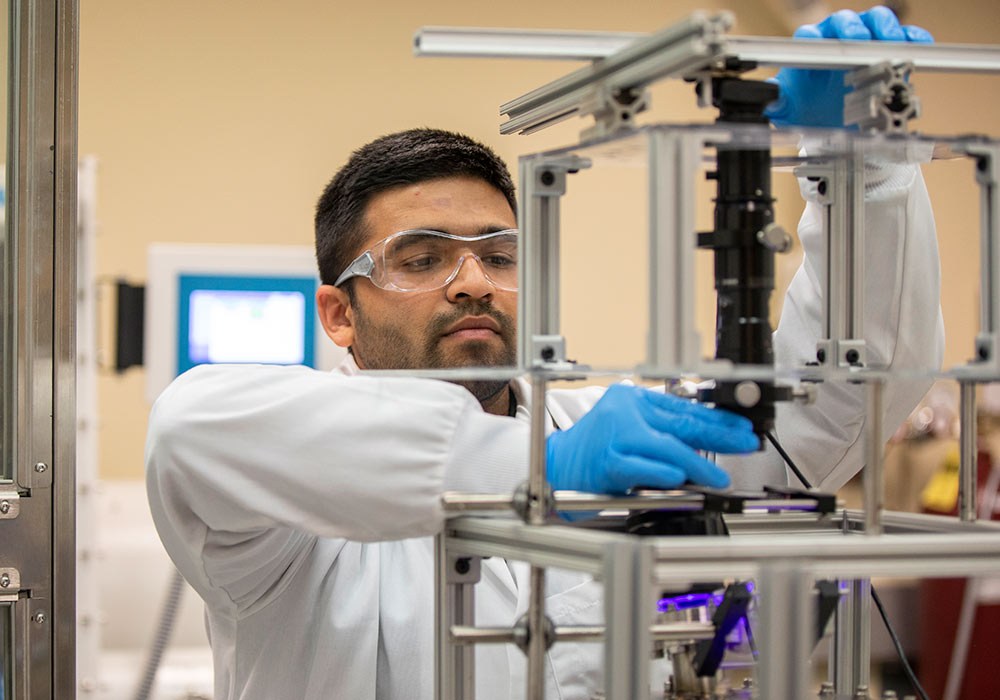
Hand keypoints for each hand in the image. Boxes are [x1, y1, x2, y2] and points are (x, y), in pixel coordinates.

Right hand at [545, 384, 758, 493]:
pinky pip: (645, 468)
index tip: (741, 427)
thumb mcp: (629, 428)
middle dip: (720, 435)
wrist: (557, 467)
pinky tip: (684, 477)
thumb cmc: (595, 450)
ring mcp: (615, 435)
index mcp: (632, 397)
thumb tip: (707, 441)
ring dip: (699, 464)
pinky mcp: (608, 462)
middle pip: (682, 423)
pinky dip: (666, 473)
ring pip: (668, 447)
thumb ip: (661, 430)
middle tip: (745, 443)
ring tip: (719, 477)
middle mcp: (624, 410)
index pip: (683, 407)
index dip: (717, 419)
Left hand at [764, 6, 933, 127]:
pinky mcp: (891, 49)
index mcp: (810, 47)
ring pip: (876, 20)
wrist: (832, 122)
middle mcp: (838, 38)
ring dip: (885, 27)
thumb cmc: (808, 109)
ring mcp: (866, 40)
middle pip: (846, 21)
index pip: (810, 33)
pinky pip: (906, 35)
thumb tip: (771, 98)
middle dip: (852, 29)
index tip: (820, 44)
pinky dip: (913, 36)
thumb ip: (779, 101)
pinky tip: (919, 44)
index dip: (815, 36)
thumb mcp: (788, 109)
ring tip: (890, 40)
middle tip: (859, 40)